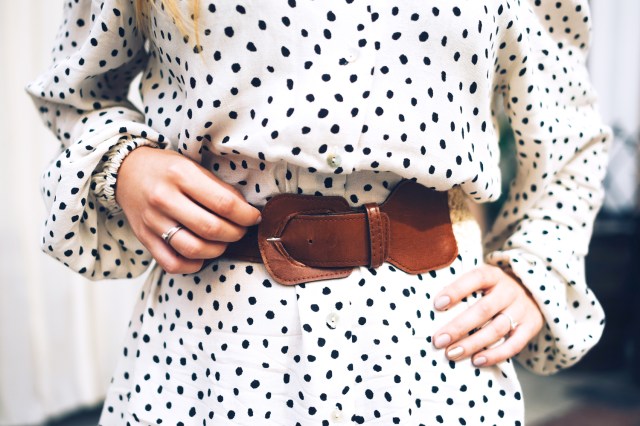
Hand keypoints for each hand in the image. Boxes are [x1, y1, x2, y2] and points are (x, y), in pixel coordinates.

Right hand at [116, 146, 261, 274]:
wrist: (125, 171)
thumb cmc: (166, 168)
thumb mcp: (192, 166)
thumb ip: (217, 188)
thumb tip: (245, 210)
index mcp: (181, 175)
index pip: (224, 203)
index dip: (246, 215)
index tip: (254, 217)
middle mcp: (164, 198)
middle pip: (211, 229)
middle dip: (236, 234)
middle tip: (241, 230)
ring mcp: (152, 221)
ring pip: (194, 249)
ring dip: (218, 250)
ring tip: (224, 242)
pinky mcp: (144, 238)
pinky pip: (172, 263)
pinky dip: (193, 264)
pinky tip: (201, 254)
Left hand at [432, 264, 543, 366]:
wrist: (530, 293)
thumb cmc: (493, 289)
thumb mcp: (481, 281)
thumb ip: (462, 289)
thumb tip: (434, 307)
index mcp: (493, 275)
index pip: (475, 279)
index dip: (456, 291)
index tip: (437, 305)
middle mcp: (509, 291)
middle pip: (483, 310)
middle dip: (458, 327)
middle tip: (438, 340)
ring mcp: (522, 309)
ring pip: (496, 329)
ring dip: (473, 344)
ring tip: (452, 353)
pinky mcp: (531, 327)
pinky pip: (514, 345)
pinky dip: (495, 355)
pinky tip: (476, 361)